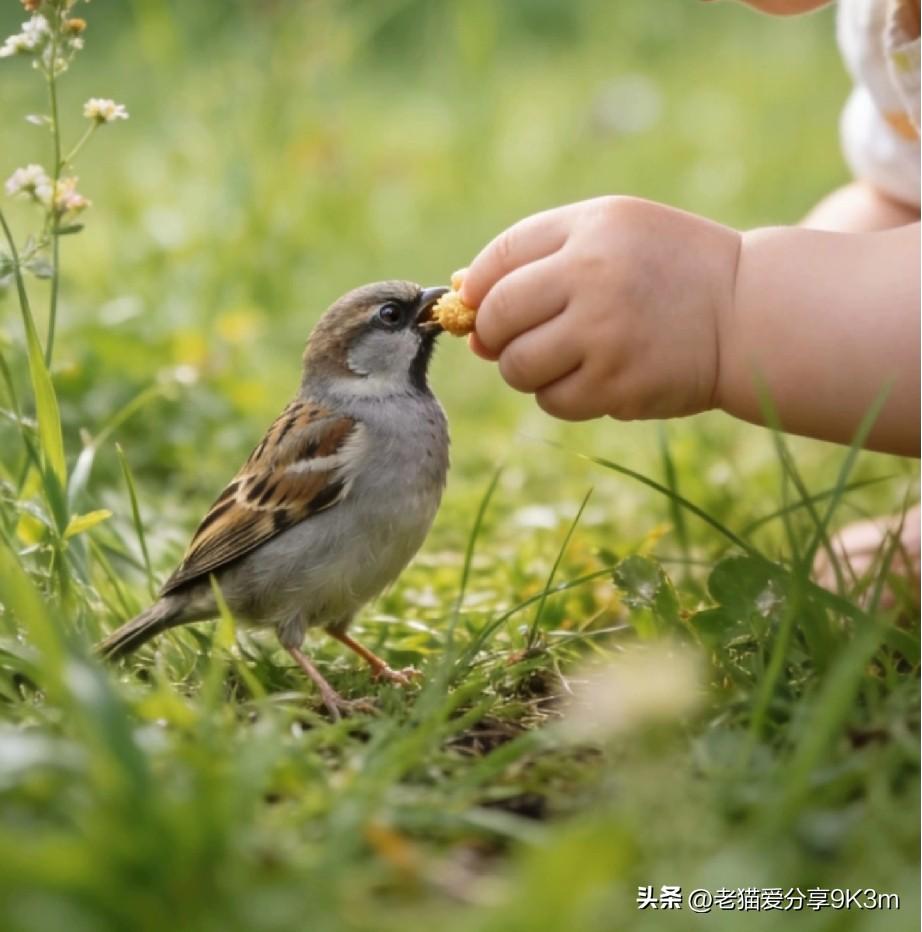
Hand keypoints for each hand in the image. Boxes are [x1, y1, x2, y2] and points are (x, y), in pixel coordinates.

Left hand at [461, 196, 740, 420]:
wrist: (746, 312)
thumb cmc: (667, 267)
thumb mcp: (610, 232)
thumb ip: (537, 254)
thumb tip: (463, 296)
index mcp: (590, 230)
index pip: (498, 261)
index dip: (478, 291)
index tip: (483, 307)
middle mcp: (594, 278)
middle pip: (497, 319)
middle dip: (494, 335)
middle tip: (516, 338)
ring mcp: (606, 336)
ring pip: (518, 367)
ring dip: (525, 369)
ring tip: (563, 356)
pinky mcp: (618, 386)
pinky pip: (553, 401)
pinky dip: (560, 395)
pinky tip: (592, 376)